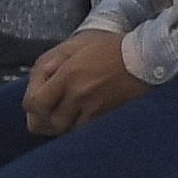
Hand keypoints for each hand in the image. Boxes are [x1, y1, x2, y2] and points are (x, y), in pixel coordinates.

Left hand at [24, 29, 151, 134]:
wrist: (145, 58)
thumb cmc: (109, 48)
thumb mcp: (74, 46)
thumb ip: (51, 63)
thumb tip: (37, 82)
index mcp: (67, 74)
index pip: (34, 103)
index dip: (32, 106)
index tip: (37, 102)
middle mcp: (78, 94)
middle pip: (48, 122)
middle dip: (43, 120)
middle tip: (46, 115)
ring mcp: (95, 108)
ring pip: (67, 130)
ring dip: (61, 126)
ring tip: (63, 117)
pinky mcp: (109, 116)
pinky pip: (86, 132)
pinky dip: (79, 129)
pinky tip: (79, 121)